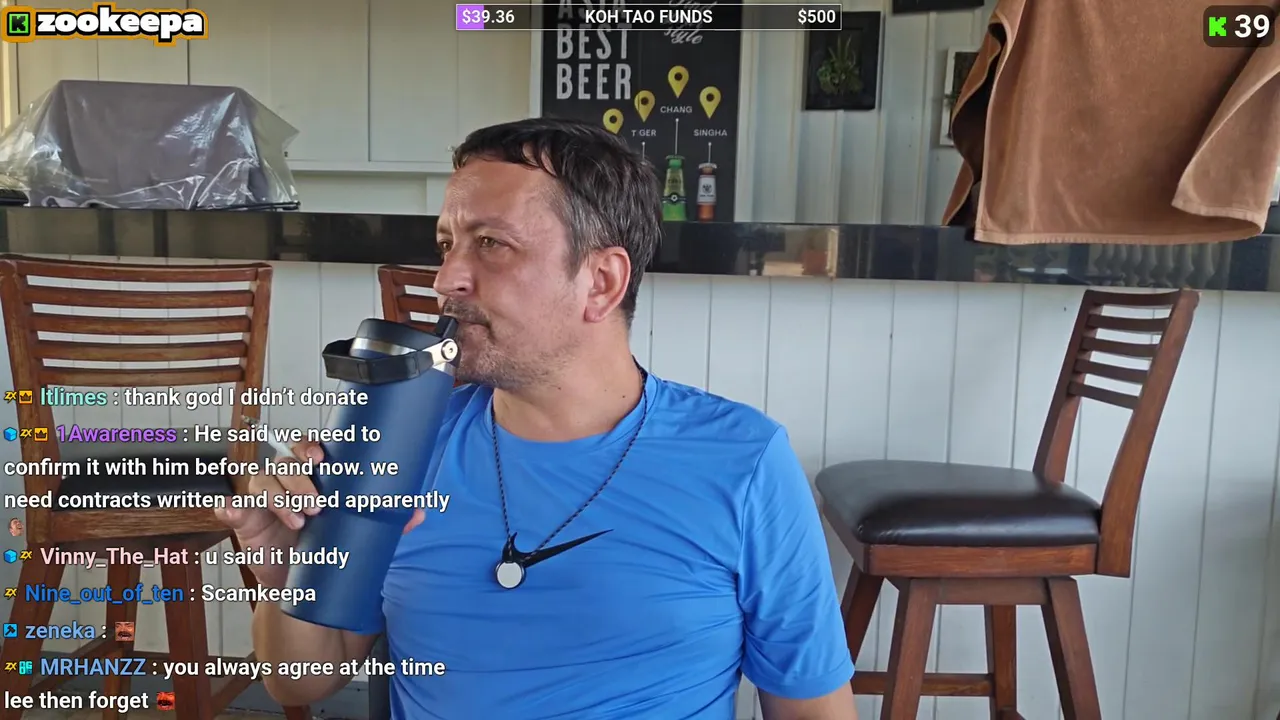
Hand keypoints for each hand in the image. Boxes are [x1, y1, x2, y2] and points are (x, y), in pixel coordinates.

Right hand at [214, 442, 426, 586]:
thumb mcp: (358, 533)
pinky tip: (234, 510)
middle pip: (285, 463)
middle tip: (317, 505)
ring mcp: (264, 501)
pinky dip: (230, 506)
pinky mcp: (246, 522)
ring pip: (262, 481)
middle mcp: (287, 482)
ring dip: (278, 497)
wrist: (302, 585)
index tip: (323, 459)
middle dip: (299, 479)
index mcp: (313, 477)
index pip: (308, 449)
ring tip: (298, 521)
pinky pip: (233, 507)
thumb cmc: (328, 548)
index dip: (312, 447)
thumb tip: (418, 512)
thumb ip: (386, 521)